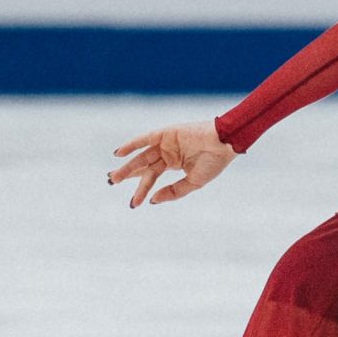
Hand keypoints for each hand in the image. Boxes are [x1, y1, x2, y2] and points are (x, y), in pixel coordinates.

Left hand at [108, 118, 237, 207]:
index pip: (152, 177)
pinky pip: (145, 139)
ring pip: (142, 156)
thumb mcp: (193, 183)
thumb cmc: (214, 162)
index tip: (134, 203)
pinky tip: (119, 153)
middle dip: (128, 174)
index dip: (142, 189)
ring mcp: (166, 142)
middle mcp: (168, 152)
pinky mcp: (166, 133)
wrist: (225, 143)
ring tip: (114, 177)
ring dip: (128, 166)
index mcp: (175, 163)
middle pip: (143, 165)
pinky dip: (132, 145)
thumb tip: (152, 200)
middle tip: (112, 182)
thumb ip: (173, 192)